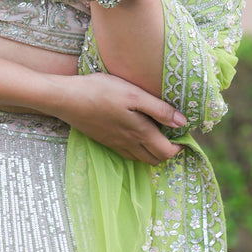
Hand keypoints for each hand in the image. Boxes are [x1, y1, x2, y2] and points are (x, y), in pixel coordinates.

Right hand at [50, 72, 184, 163]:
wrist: (67, 98)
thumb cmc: (101, 91)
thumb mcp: (134, 94)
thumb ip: (159, 109)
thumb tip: (182, 123)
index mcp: (139, 132)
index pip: (166, 152)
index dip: (179, 148)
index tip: (184, 135)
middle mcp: (128, 143)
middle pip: (154, 159)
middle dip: (168, 152)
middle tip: (173, 136)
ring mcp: (114, 143)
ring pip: (140, 158)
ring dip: (152, 152)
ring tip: (157, 135)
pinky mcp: (103, 139)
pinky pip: (126, 153)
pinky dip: (137, 149)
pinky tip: (135, 134)